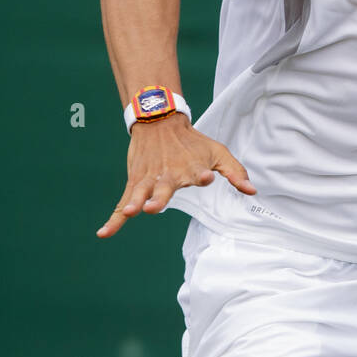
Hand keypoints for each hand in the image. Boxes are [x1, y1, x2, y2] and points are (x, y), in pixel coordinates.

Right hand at [97, 113, 255, 237]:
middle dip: (159, 198)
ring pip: (140, 194)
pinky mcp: (136, 182)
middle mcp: (169, 174)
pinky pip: (123, 203)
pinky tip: (104, 233)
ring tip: (130, 212)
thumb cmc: (194, 143)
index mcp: (192, 168)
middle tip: (153, 207)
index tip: (205, 178)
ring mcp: (150, 179)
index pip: (198, 173)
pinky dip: (114, 219)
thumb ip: (235, 172)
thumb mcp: (218, 153)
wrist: (161, 123)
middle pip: (164, 188)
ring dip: (134, 203)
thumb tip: (252, 192)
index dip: (202, 176)